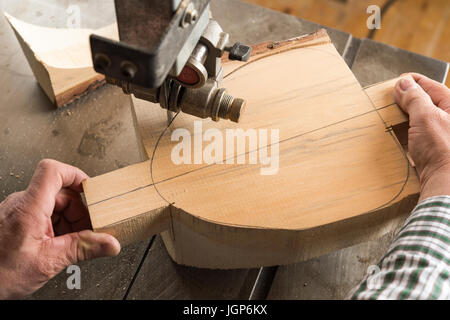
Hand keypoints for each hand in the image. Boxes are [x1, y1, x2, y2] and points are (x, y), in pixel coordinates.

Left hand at [0, 159, 119, 298]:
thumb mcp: (49, 262)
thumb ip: (83, 249)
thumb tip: (109, 243)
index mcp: (28, 208)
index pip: (53, 171)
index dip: (75, 175)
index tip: (91, 189)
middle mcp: (21, 204)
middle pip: (61, 192)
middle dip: (79, 211)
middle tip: (89, 230)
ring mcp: (18, 211)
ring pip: (54, 205)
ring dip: (69, 221)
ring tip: (72, 242)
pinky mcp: (17, 220)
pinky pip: (44, 214)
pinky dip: (57, 226)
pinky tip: (59, 244)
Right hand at [395, 73, 449, 200]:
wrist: (446, 182)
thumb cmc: (444, 150)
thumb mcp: (426, 117)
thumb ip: (415, 98)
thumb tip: (404, 84)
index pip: (431, 86)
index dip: (412, 82)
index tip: (396, 82)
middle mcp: (449, 119)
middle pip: (425, 103)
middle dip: (406, 100)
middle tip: (389, 99)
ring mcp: (442, 135)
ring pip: (419, 120)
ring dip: (404, 118)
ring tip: (389, 116)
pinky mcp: (433, 149)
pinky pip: (416, 135)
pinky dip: (405, 133)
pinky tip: (396, 134)